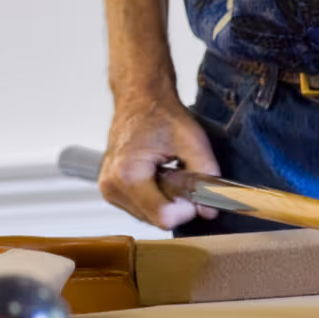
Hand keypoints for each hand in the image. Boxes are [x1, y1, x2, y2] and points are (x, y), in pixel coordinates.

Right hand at [99, 93, 220, 229]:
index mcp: (127, 174)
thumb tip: (209, 210)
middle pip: (156, 219)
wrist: (140, 98)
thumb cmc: (159, 113)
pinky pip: (141, 209)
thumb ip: (206, 177)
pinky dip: (155, 197)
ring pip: (149, 217)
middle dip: (175, 202)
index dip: (186, 207)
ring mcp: (108, 189)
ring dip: (165, 200)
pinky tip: (156, 175)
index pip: (164, 217)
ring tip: (165, 171)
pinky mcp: (111, 190)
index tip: (191, 187)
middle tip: (178, 172)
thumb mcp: (193, 141)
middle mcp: (112, 185)